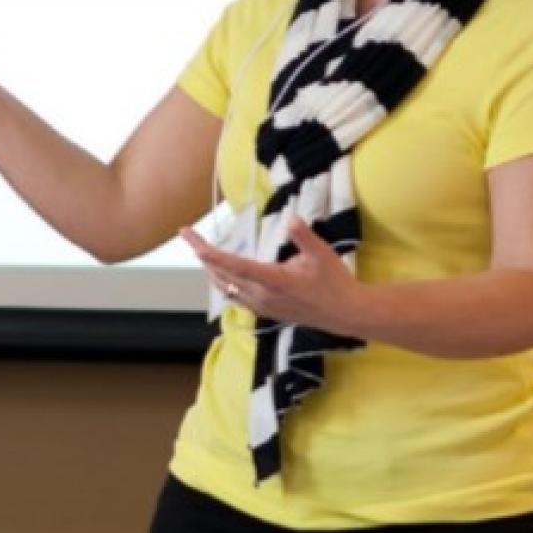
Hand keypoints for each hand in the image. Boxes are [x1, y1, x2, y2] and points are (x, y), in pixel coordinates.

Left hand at [180, 214, 368, 337]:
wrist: (345, 314)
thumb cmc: (334, 282)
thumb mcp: (322, 254)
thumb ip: (303, 236)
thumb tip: (291, 219)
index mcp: (274, 280)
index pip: (234, 266)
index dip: (211, 254)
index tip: (194, 243)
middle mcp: (263, 296)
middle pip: (222, 275)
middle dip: (202, 255)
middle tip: (188, 235)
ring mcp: (262, 306)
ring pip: (225, 288)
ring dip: (210, 269)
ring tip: (199, 250)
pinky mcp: (265, 312)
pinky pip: (234, 297)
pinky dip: (222, 282)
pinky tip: (220, 274)